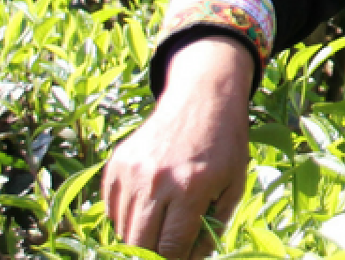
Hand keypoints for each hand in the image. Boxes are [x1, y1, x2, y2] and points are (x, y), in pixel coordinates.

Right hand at [102, 36, 255, 257]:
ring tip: (161, 221)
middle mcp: (157, 180)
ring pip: (123, 229)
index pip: (170, 248)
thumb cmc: (224, 147)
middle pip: (140, 244)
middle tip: (167, 247)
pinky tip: (147, 205)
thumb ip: (212, 228)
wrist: (202, 100)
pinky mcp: (117, 163)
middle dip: (153, 254)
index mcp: (191, 188)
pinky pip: (111, 209)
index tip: (180, 256)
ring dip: (139, 236)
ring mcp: (132, 171)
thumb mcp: (233, 187)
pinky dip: (125, 216)